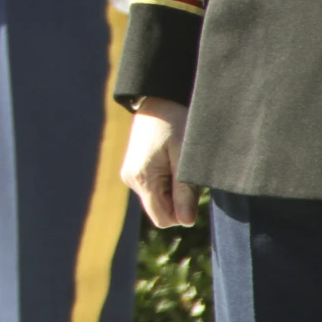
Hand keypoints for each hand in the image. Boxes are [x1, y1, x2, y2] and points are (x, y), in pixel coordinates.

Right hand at [122, 97, 196, 227]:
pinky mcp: (134, 169)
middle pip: (160, 210)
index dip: (183, 212)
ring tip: (178, 163)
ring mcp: (130, 174)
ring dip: (174, 190)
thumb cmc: (175, 124)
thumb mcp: (185, 158)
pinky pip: (154, 189)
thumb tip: (186, 222)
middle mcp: (130, 179)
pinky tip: (171, 161)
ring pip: (158, 200)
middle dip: (179, 200)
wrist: (158, 99)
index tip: (192, 189)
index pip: (163, 219)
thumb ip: (185, 192)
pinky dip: (167, 182)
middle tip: (186, 172)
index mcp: (141, 178)